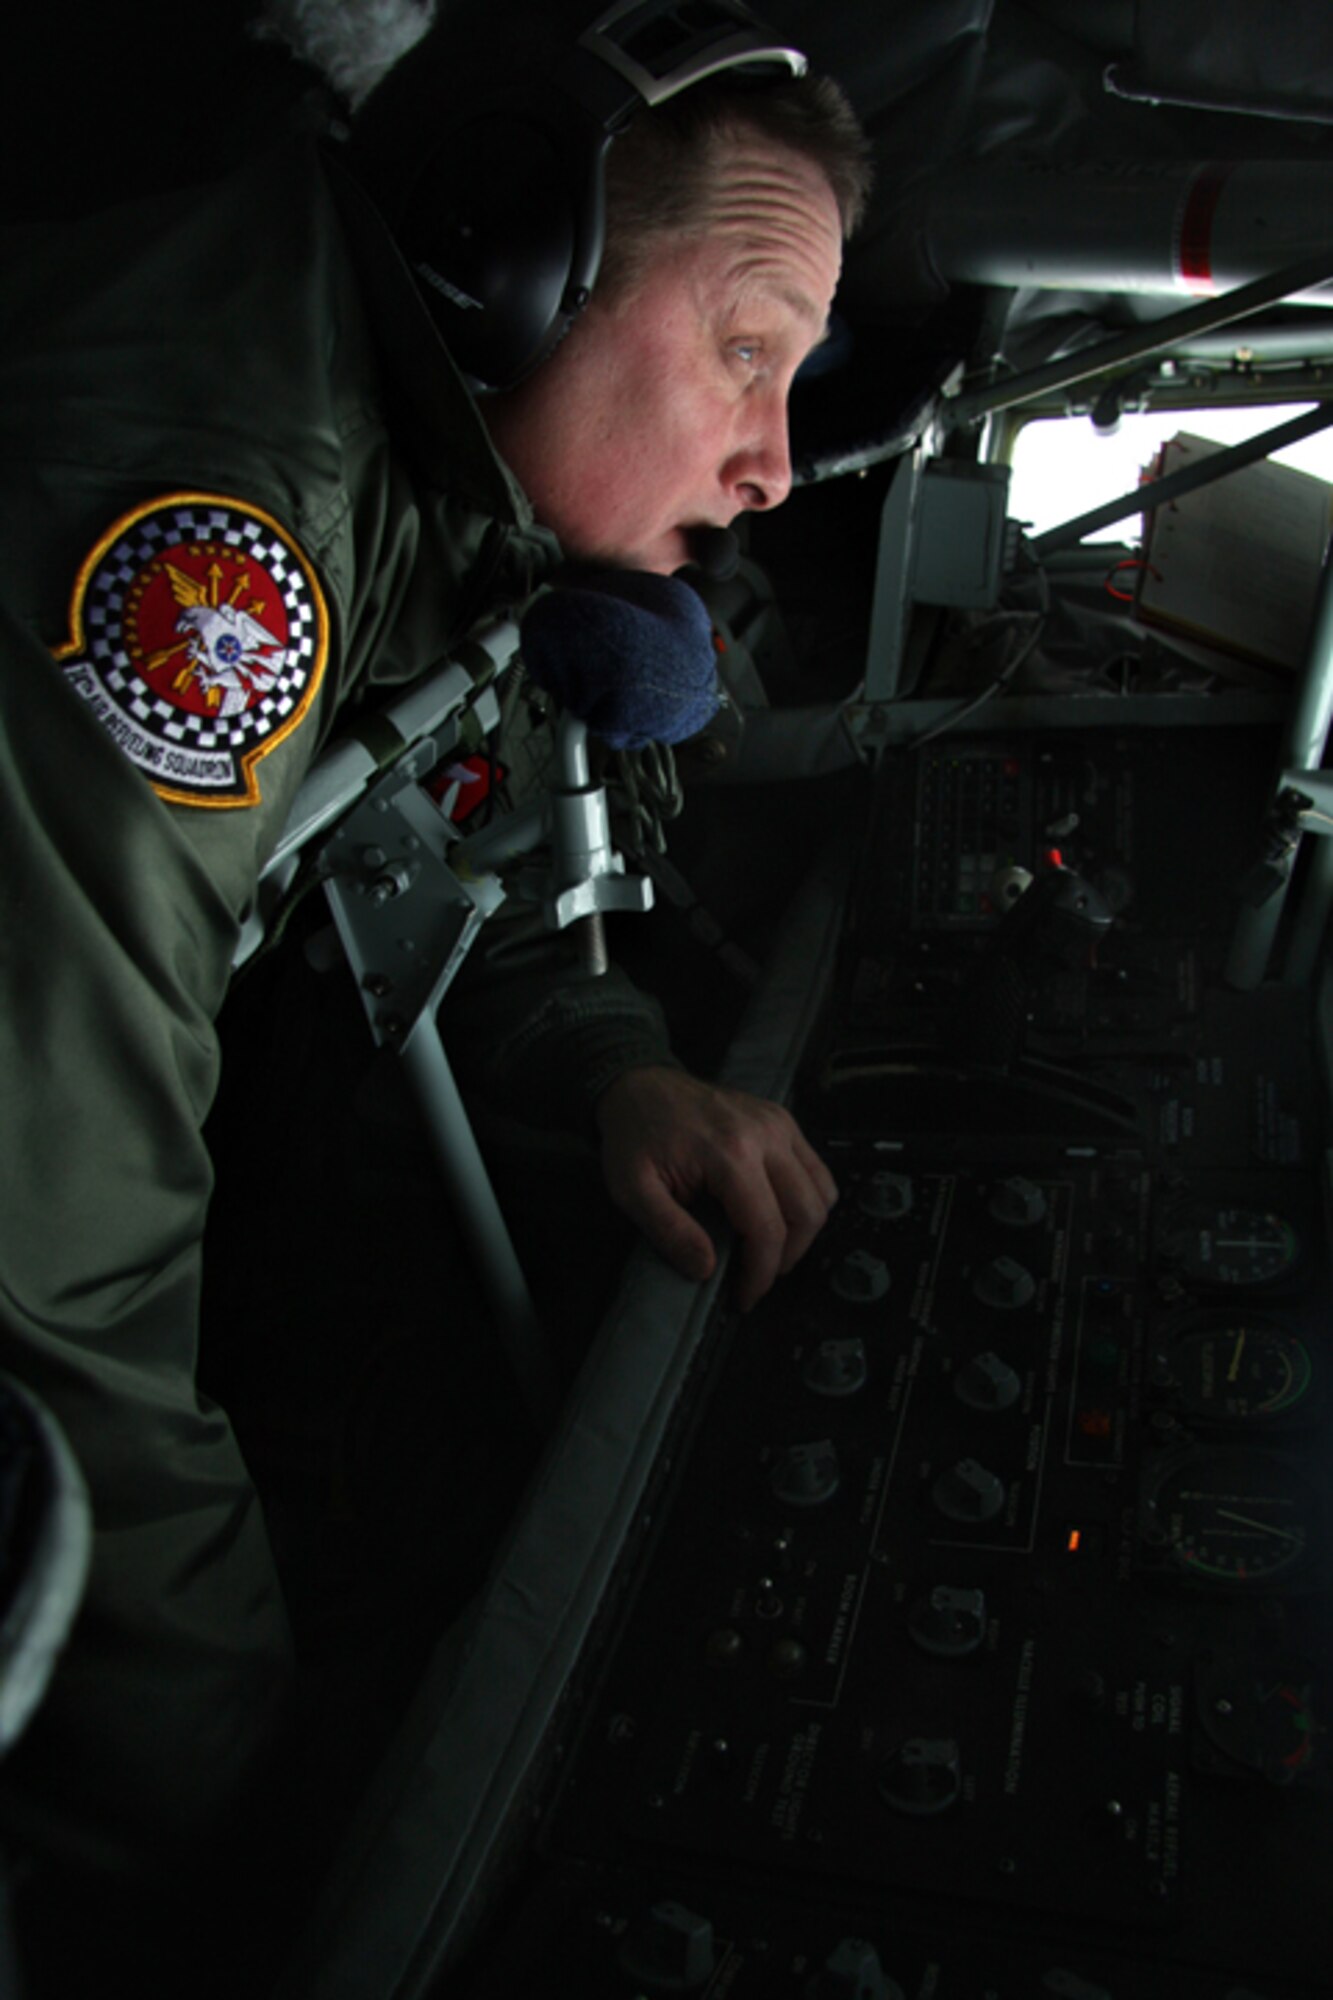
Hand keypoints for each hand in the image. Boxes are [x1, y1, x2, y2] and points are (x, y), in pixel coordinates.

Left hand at [595, 1065, 837, 1310]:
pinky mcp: (782, 1121)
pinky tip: (775, 1212)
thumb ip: (669, 1232)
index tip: (744, 1296)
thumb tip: (706, 1269)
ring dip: (802, 1229)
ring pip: (822, 1191)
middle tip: (757, 1275)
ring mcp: (778, 1123)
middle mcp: (765, 1135)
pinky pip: (815, 1168)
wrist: (639, 1085)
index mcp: (730, 1152)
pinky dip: (806, 1198)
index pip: (768, 1229)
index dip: (761, 1274)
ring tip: (769, 1247)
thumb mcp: (632, 1189)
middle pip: (807, 1212)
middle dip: (787, 1256)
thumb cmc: (635, 1135)